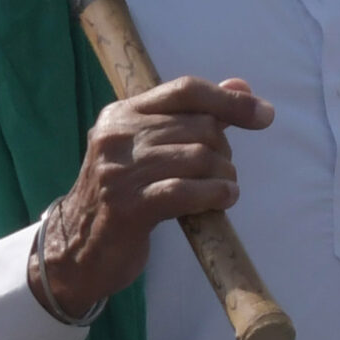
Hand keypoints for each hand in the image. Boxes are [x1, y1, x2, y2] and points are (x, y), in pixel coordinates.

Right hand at [34, 76, 273, 316]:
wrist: (75, 252)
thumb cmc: (121, 197)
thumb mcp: (149, 151)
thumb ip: (192, 118)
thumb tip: (241, 87)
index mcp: (121, 113)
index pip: (185, 90)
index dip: (229, 100)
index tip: (264, 115)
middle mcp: (116, 135)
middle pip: (198, 126)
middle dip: (223, 150)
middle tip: (222, 172)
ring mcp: (119, 171)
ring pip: (197, 157)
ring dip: (223, 175)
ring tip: (223, 189)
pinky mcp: (127, 206)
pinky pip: (186, 191)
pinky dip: (214, 194)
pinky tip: (223, 200)